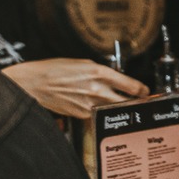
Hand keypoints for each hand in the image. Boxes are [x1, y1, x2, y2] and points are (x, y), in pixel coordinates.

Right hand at [1, 58, 148, 118]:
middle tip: (141, 102)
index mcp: (99, 73)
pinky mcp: (81, 114)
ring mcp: (89, 104)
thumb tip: (115, 79)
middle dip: (136, 102)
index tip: (145, 91)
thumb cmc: (54, 70)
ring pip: (113, 109)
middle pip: (127, 101)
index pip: (131, 85)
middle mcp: (97, 89)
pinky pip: (98, 114)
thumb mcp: (82, 63)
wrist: (33, 83)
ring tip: (124, 106)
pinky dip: (102, 112)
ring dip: (120, 108)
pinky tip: (100, 109)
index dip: (142, 90)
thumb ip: (101, 72)